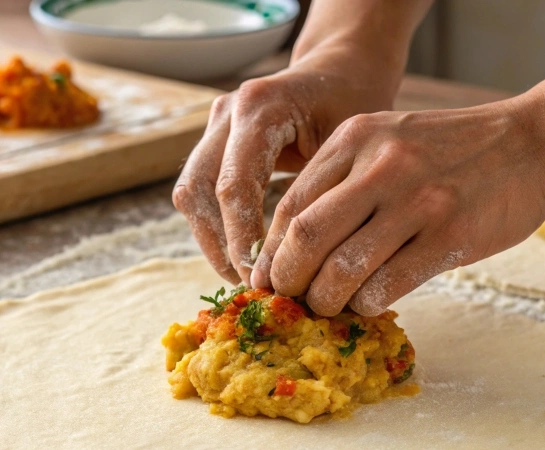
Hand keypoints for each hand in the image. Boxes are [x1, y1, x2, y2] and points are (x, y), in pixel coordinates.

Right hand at [172, 52, 399, 284]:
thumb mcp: (347, 145)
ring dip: (211, 239)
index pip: (234, 185)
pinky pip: (200, 189)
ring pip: (191, 192)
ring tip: (242, 275)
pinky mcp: (215, 139)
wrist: (341, 70)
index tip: (259, 277)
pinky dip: (215, 225)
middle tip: (249, 284)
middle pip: (199, 190)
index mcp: (260, 107)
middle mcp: (228, 111)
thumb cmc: (354, 104)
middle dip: (220, 244)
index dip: (241, 238)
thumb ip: (319, 194)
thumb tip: (303, 262)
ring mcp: (216, 123)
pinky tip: (241, 255)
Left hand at [250, 97, 544, 316]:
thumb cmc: (453, 149)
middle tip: (291, 301)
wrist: (533, 143)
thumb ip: (343, 178)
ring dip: (326, 301)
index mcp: (355, 139)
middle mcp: (381, 166)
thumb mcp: (388, 138)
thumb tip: (295, 246)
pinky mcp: (450, 237)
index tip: (267, 280)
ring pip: (343, 270)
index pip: (290, 206)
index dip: (270, 253)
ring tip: (329, 308)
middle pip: (306, 239)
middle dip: (288, 282)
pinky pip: (387, 286)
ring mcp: (418, 202)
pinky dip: (367, 304)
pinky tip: (370, 303)